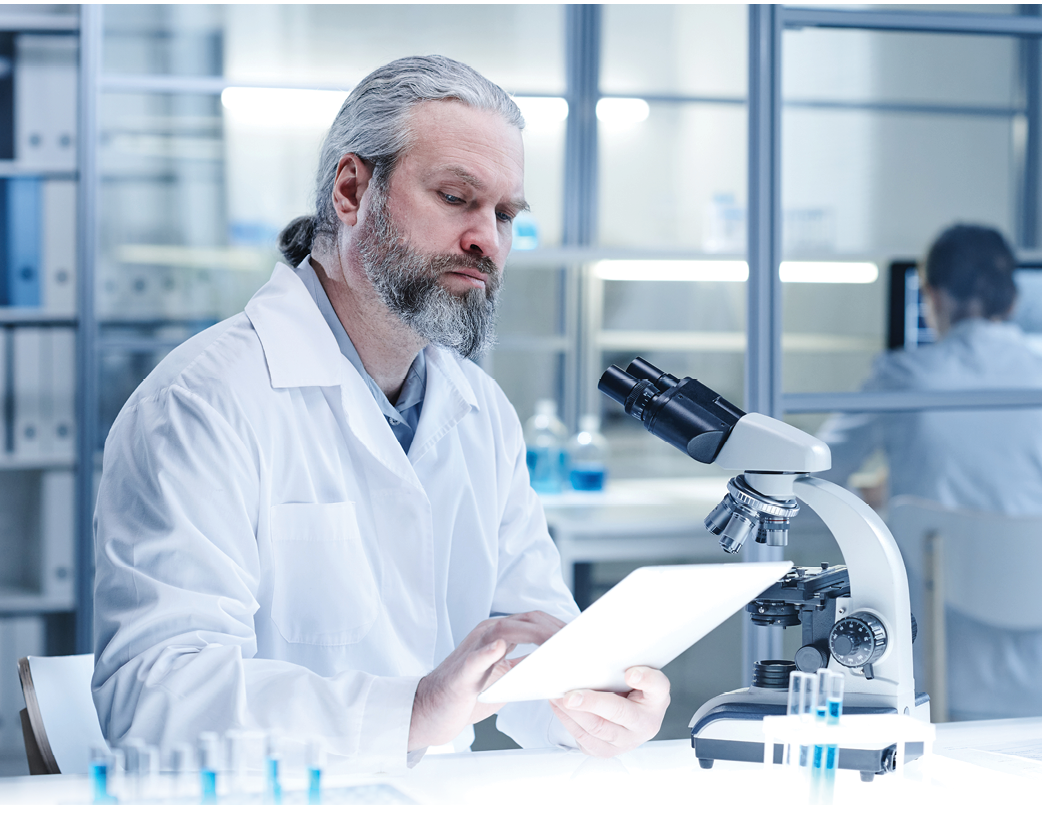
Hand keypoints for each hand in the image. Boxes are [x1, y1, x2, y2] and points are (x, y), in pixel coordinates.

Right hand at [408, 611, 565, 751]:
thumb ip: (526, 665)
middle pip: (526, 621)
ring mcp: (472, 651)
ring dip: (534, 635)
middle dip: (555, 628)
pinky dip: (489, 651)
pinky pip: (475, 658)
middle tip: (580, 639)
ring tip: (558, 643)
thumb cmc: (468, 695)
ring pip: (504, 632)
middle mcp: (486, 635)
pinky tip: (501, 647)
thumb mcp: (504, 676)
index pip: (534, 621)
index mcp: (498, 635)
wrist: (429, 710)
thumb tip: (558, 665)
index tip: (583, 634)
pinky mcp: (461, 673)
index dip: (559, 624)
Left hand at [549, 666, 669, 757]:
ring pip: (597, 729)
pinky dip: (568, 721)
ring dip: (573, 713)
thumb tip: (586, 652)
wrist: (628, 716)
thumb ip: (617, 665)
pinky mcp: (608, 751)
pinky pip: (584, 739)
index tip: (630, 673)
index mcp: (657, 697)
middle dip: (592, 703)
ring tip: (557, 697)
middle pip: (619, 712)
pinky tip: (559, 707)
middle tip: (571, 696)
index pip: (657, 686)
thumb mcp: (630, 673)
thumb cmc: (627, 688)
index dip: (645, 679)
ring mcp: (628, 741)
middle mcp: (646, 722)